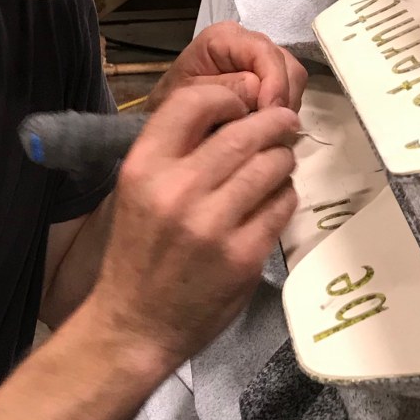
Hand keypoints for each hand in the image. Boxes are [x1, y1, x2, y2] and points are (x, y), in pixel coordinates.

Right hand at [87, 84, 298, 374]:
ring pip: (273, 164)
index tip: (242, 103)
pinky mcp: (244, 255)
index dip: (228, 95)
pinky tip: (272, 200)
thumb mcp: (138, 191)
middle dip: (273, 122)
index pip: (195, 102)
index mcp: (144, 168)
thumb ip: (176, 151)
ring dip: (283, 158)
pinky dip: (284, 196)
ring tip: (277, 163)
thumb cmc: (139, 252)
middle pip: (246, 132)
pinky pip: (283, 204)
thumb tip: (234, 110)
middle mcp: (178, 191)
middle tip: (282, 123)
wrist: (136, 324)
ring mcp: (214, 225)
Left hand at [150, 23, 307, 116]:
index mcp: (223, 37)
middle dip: (283, 97)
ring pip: (293, 80)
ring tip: (266, 130)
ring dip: (284, 107)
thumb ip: (224, 89)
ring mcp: (261, 62)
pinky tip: (267, 128)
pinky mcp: (269, 80)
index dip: (274, 81)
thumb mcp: (189, 96)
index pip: (264, 51)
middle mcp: (247, 43)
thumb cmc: (172, 104)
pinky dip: (282, 112)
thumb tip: (259, 91)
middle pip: (286, 65)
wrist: (167, 117)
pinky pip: (289, 94)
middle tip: (271, 127)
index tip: (271, 112)